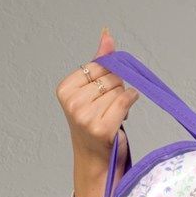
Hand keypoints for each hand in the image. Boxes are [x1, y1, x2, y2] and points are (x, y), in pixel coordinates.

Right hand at [55, 26, 138, 196]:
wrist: (97, 162)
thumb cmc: (97, 125)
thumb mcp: (94, 91)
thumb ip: (100, 62)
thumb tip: (107, 34)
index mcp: (65, 89)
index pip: (98, 65)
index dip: (108, 77)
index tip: (103, 94)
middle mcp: (71, 102)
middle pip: (110, 77)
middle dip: (116, 89)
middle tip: (110, 108)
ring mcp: (84, 116)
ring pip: (118, 89)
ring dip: (123, 101)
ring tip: (113, 116)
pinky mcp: (100, 128)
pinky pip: (124, 100)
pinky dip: (130, 101)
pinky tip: (127, 110)